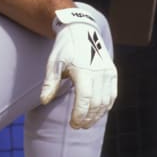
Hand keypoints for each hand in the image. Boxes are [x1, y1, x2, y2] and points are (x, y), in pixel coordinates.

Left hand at [40, 7, 116, 128]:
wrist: (81, 30)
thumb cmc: (64, 48)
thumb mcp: (54, 63)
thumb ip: (50, 83)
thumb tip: (43, 101)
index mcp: (83, 70)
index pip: (85, 99)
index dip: (80, 115)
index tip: (73, 124)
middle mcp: (99, 72)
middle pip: (96, 104)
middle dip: (87, 118)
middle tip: (77, 126)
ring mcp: (108, 72)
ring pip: (106, 102)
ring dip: (96, 115)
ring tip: (85, 123)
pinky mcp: (112, 72)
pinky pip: (112, 95)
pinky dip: (105, 107)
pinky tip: (96, 113)